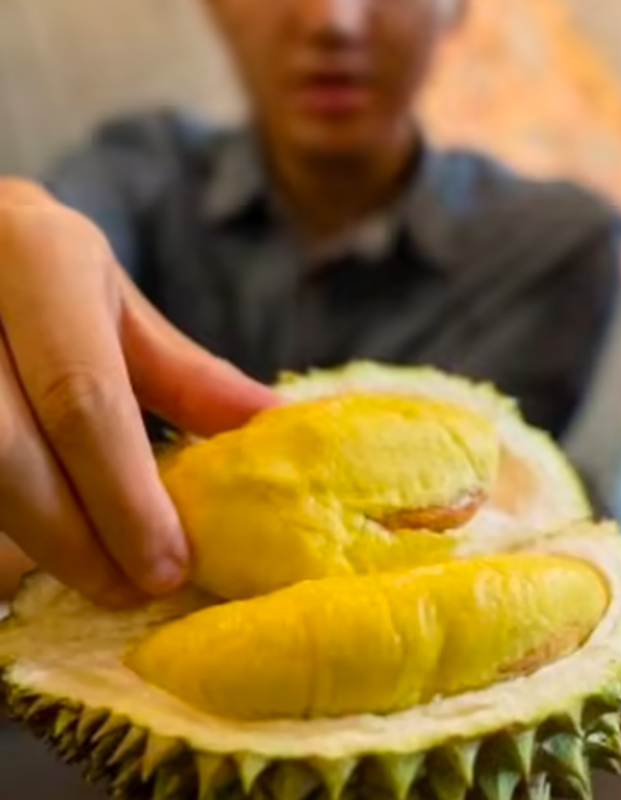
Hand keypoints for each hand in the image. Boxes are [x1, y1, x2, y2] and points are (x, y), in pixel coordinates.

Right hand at [0, 180, 278, 606]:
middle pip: (7, 453)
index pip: (81, 400)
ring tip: (100, 578)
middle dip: (73, 538)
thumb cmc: (31, 267)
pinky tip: (48, 547)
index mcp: (34, 260)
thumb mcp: (109, 300)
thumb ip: (185, 375)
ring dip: (35, 539)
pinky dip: (7, 517)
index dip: (125, 498)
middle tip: (133, 589)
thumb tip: (277, 427)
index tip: (169, 567)